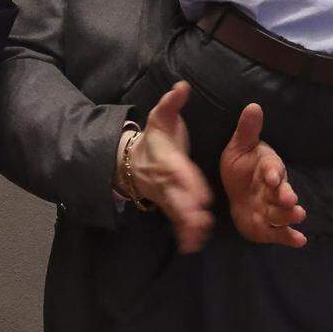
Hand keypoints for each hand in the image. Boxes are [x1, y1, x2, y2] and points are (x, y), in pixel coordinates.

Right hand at [129, 82, 213, 252]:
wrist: (131, 161)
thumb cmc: (154, 138)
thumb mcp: (160, 116)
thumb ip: (172, 102)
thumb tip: (183, 86)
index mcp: (169, 160)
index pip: (179, 172)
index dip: (189, 182)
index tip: (201, 193)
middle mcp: (168, 181)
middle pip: (177, 197)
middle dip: (188, 209)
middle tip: (201, 220)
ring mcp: (168, 196)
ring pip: (177, 213)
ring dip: (187, 226)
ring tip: (198, 238)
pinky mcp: (170, 206)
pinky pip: (176, 221)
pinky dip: (183, 233)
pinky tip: (193, 245)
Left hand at [219, 103, 306, 247]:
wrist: (236, 191)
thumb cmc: (239, 167)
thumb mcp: (239, 147)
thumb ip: (247, 130)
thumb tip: (253, 105)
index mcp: (268, 168)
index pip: (272, 169)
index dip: (272, 173)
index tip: (271, 176)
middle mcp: (274, 190)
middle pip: (282, 193)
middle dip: (286, 196)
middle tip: (290, 200)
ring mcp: (273, 208)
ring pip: (283, 213)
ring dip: (290, 215)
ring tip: (298, 215)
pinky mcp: (269, 227)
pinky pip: (281, 232)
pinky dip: (290, 237)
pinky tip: (300, 241)